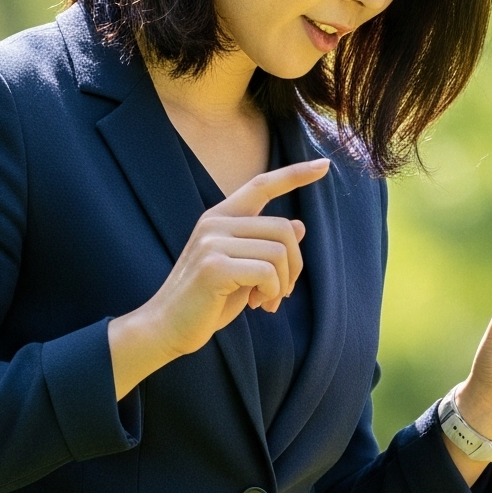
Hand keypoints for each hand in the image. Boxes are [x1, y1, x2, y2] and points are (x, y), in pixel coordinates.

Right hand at [109, 159, 328, 398]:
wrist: (167, 327)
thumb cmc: (207, 301)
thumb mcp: (244, 271)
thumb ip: (265, 247)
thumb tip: (298, 226)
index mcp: (220, 218)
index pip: (261, 185)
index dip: (295, 174)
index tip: (324, 165)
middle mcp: (215, 222)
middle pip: (283, 229)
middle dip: (294, 266)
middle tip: (282, 293)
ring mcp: (212, 242)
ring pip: (279, 252)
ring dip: (282, 284)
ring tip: (266, 302)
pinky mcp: (214, 266)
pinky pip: (267, 272)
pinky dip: (272, 292)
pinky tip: (257, 305)